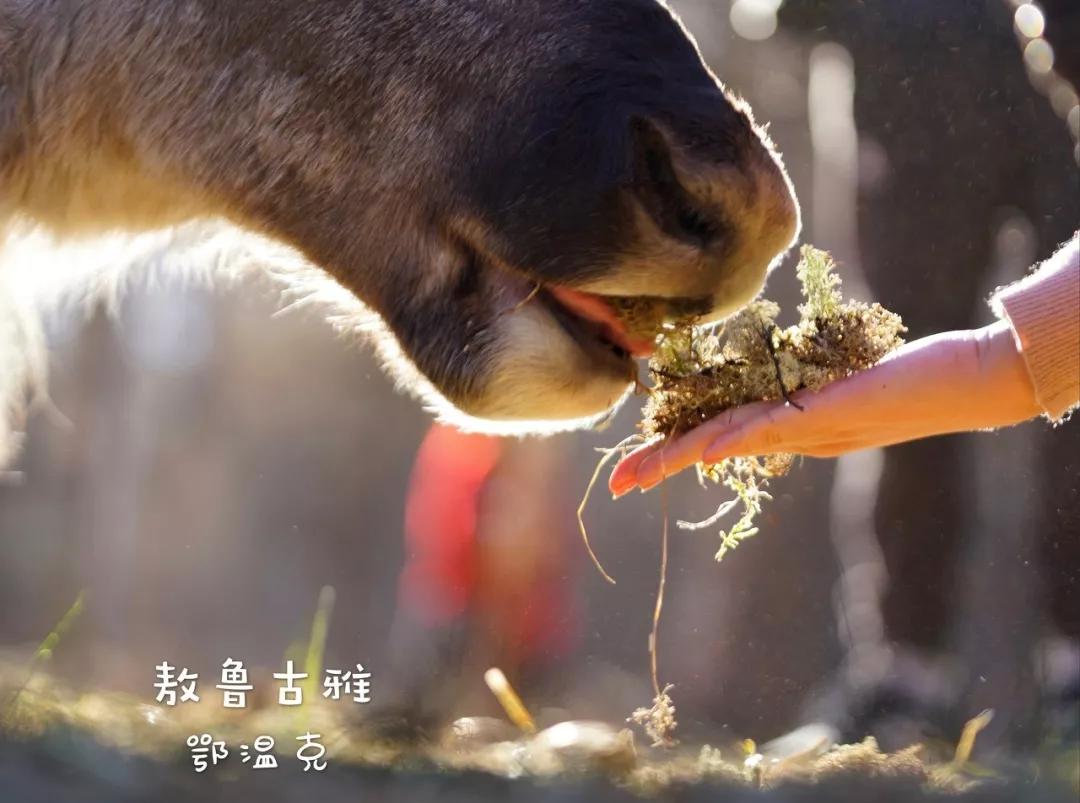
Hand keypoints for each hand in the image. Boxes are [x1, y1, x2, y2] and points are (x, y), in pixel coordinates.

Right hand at [610, 320, 1040, 495]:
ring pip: (729, 441)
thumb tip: (761, 389)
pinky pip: (773, 426)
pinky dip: (735, 438)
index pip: (711, 436)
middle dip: (658, 465)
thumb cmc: (902, 377)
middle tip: (615, 487)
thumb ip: (795, 387)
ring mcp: (806, 425)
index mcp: (782, 423)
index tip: (629, 465)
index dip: (667, 451)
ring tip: (638, 475)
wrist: (961, 386)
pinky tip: (704, 451)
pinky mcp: (830, 412)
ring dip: (680, 458)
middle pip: (708, 448)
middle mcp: (787, 431)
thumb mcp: (835, 378)